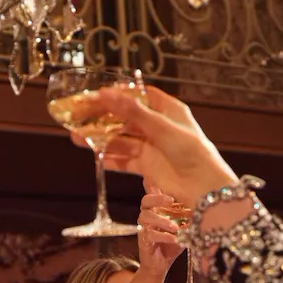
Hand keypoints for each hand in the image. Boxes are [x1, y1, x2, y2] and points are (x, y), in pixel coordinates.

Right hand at [74, 84, 237, 205]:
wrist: (204, 189)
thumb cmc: (193, 153)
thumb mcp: (162, 127)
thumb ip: (133, 112)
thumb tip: (106, 94)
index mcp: (168, 110)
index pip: (138, 95)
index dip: (118, 93)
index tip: (96, 94)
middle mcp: (159, 127)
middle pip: (125, 118)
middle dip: (101, 117)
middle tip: (78, 116)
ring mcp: (152, 147)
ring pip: (121, 140)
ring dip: (100, 139)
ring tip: (77, 137)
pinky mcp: (148, 166)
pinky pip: (124, 160)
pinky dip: (109, 158)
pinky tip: (94, 156)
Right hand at [136, 182, 182, 274]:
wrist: (161, 265)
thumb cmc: (173, 242)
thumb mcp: (183, 227)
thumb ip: (187, 216)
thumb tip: (203, 204)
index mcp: (156, 209)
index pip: (152, 193)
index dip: (154, 184)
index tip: (162, 180)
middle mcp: (148, 216)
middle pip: (145, 200)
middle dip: (157, 198)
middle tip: (171, 201)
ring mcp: (144, 228)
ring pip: (146, 217)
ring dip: (162, 220)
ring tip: (175, 227)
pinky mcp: (143, 241)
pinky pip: (149, 234)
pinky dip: (163, 236)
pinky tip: (174, 239)